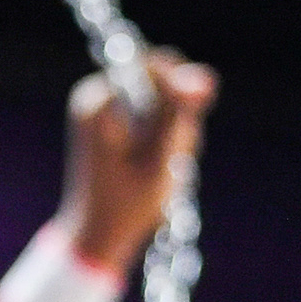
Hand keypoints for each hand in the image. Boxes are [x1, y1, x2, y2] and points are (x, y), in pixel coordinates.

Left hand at [61, 51, 218, 272]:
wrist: (100, 234)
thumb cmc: (128, 202)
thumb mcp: (161, 157)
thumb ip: (180, 113)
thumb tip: (205, 74)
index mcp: (99, 100)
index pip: (155, 67)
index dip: (180, 94)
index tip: (181, 133)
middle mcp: (96, 95)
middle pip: (160, 82)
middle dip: (178, 118)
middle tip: (172, 157)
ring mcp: (103, 108)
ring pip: (163, 101)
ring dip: (176, 133)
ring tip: (166, 166)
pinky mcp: (113, 121)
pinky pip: (155, 116)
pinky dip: (167, 139)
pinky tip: (162, 164)